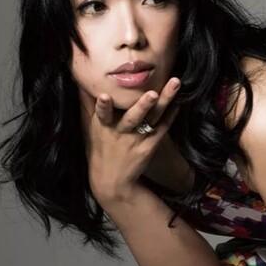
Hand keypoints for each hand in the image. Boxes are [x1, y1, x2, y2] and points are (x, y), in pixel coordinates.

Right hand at [85, 77, 181, 204]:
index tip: (104, 96)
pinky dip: (171, 115)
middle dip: (142, 105)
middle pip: (133, 116)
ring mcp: (136, 140)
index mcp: (103, 126)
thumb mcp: (92, 130)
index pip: (102, 114)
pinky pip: (162, 128)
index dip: (103, 106)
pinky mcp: (149, 147)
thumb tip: (85, 85)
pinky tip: (179, 102)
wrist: (111, 180)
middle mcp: (121, 132)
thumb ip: (93, 107)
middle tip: (153, 93)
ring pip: (152, 118)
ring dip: (164, 102)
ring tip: (174, 86)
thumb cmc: (102, 148)